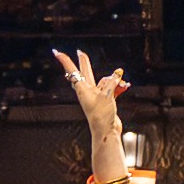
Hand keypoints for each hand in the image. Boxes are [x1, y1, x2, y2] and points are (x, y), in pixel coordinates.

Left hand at [56, 49, 132, 168]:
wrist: (106, 131)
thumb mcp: (107, 95)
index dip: (65, 61)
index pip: (72, 71)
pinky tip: (126, 86)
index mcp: (83, 89)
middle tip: (80, 52)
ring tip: (123, 82)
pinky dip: (118, 87)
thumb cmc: (101, 115)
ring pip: (105, 81)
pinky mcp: (105, 101)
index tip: (57, 52)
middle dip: (84, 62)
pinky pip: (112, 89)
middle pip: (86, 72)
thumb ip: (113, 82)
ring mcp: (97, 96)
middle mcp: (88, 91)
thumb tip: (118, 72)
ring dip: (114, 80)